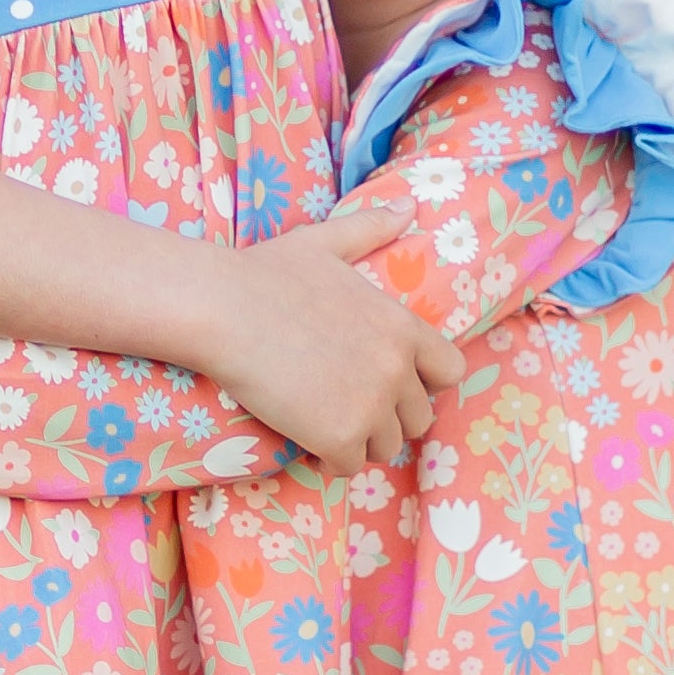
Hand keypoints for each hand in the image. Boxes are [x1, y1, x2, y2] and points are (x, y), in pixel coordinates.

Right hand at [198, 208, 461, 475]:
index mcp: (401, 326)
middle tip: (350, 408)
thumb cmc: (266, 273)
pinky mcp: (340, 436)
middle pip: (419, 418)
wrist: (223, 309)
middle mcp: (397, 368)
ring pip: (387, 447)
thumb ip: (370, 228)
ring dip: (361, 441)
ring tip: (328, 426)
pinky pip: (348, 466)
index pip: (449, 371)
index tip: (392, 382)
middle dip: (389, 417)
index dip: (425, 382)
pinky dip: (330, 461)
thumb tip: (407, 208)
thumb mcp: (323, 241)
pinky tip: (308, 443)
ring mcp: (372, 405)